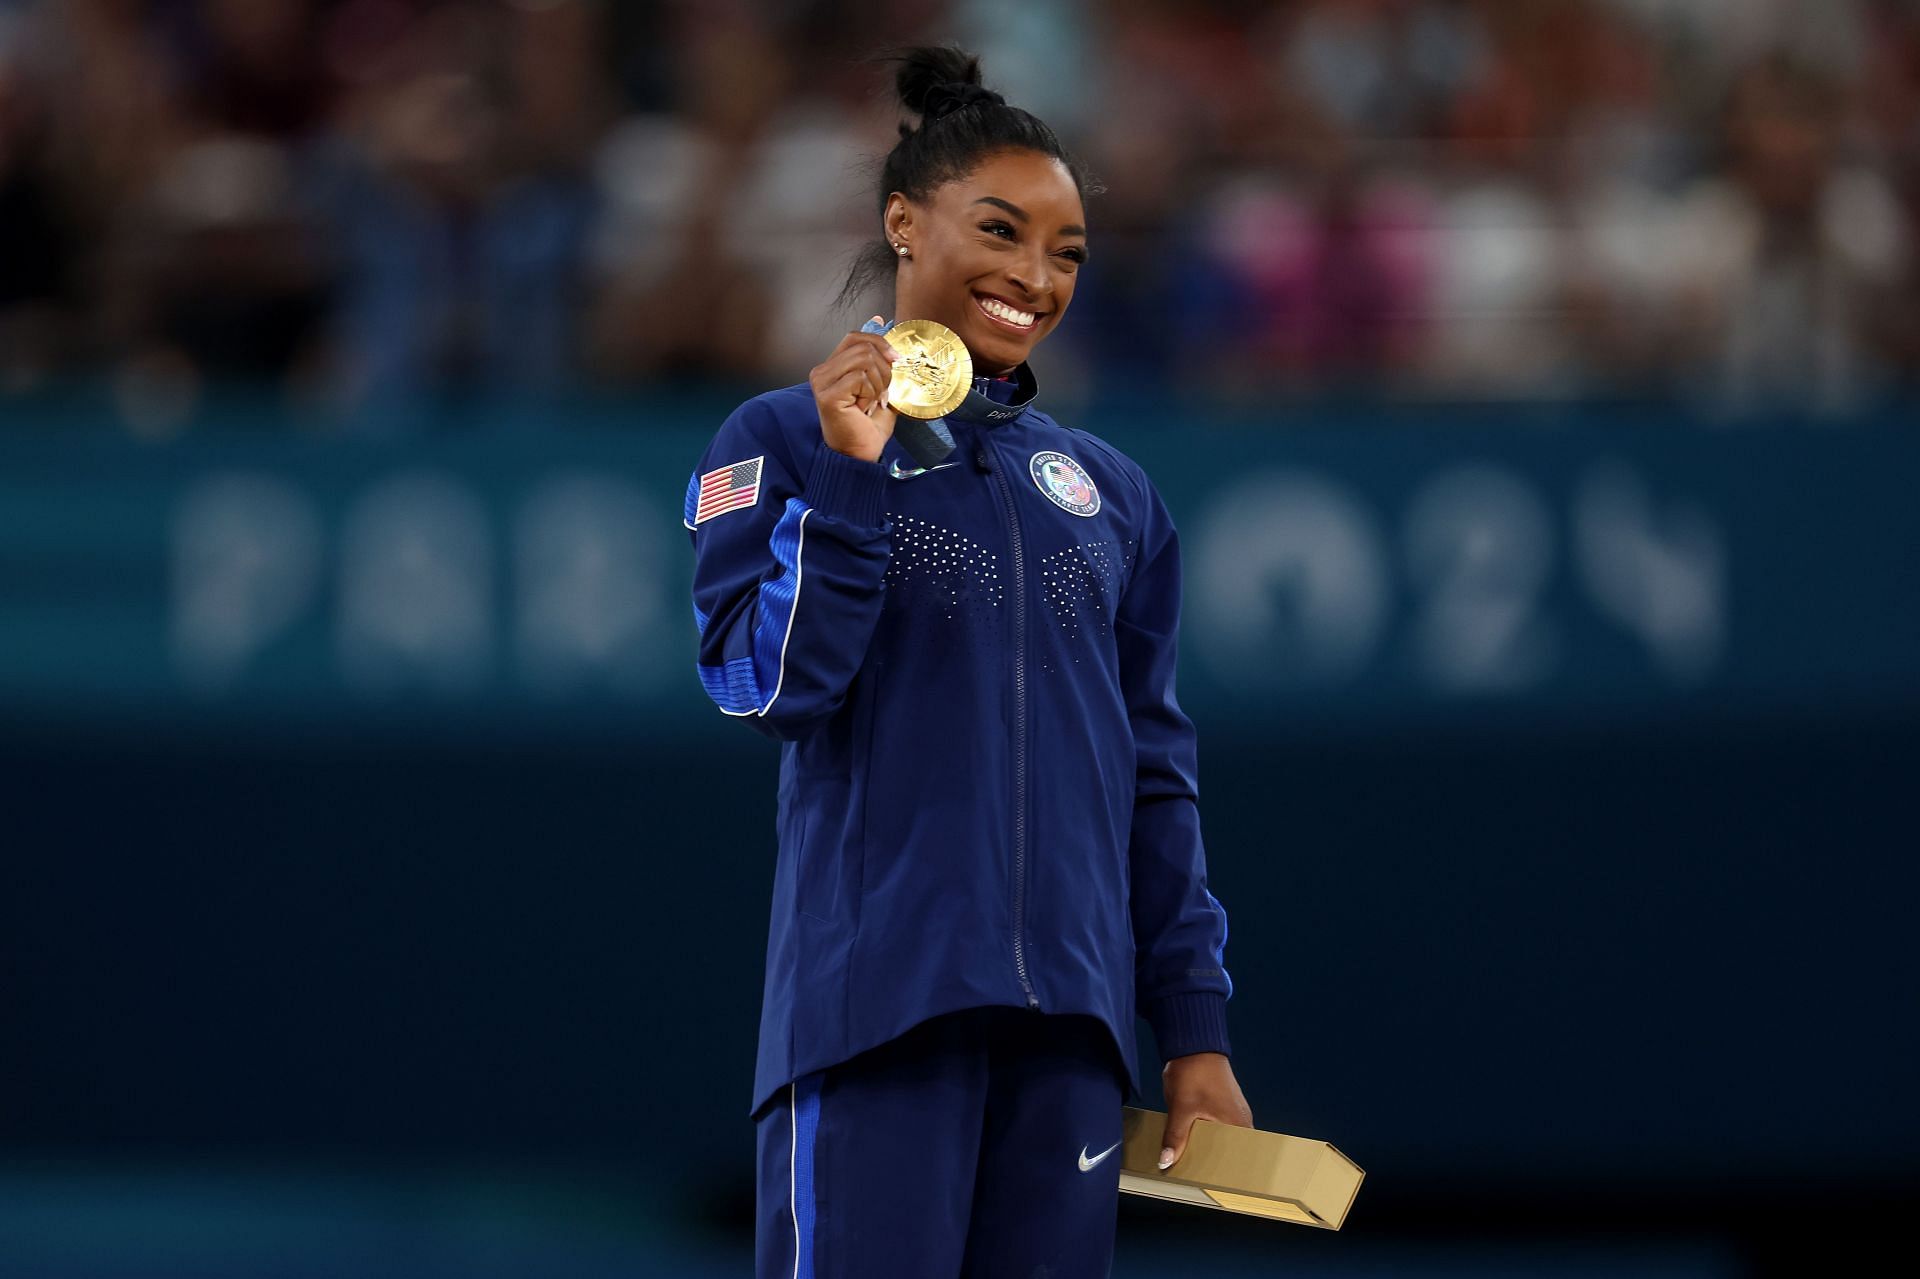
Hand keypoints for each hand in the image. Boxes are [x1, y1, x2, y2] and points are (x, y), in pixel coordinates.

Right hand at [810, 318, 899, 462]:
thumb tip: (880, 321)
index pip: (855, 337)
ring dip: (879, 384)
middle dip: (884, 370)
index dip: (879, 343)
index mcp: (832, 367)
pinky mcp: (828, 395)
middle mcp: (822, 372)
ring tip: (872, 402)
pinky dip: (871, 394)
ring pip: (864, 360)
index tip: (895, 359)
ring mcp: (822, 383)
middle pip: (863, 347)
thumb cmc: (867, 425)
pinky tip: (863, 409)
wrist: (861, 454)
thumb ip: (879, 359)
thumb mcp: (879, 385)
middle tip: (881, 395)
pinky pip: (860, 378)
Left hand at [1159, 1052, 1252, 1170]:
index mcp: (1239, 1125)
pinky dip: (1204, 1134)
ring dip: (1206, 1146)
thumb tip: (1166, 1161)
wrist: (1194, 1045)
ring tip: (1190, 1160)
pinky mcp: (1224, 1107)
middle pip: (1227, 1151)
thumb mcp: (1181, 1108)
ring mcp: (1234, 1113)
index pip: (1237, 1159)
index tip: (1209, 1184)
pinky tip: (1190, 1140)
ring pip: (1220, 1139)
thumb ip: (1175, 1137)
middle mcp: (1242, 1121)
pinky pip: (1216, 1128)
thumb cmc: (1194, 1072)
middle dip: (1210, 1160)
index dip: (1222, 1171)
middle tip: (1193, 1174)